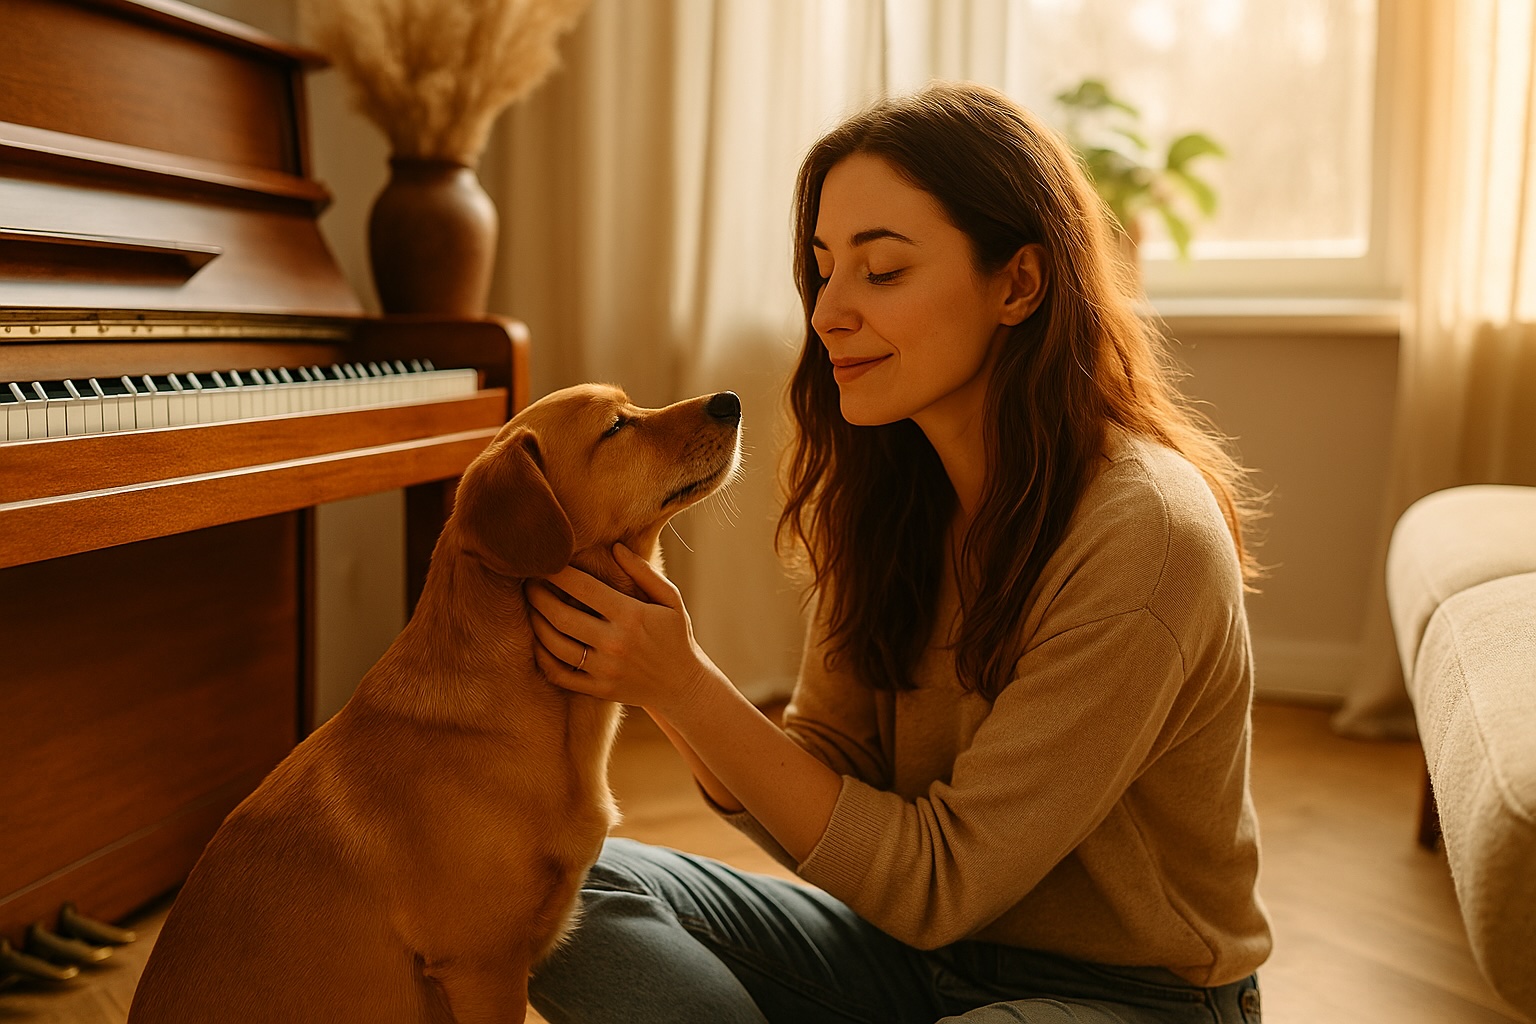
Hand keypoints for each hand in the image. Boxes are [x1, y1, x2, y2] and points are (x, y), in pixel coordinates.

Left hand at [524, 543, 721, 715]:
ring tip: (531, 607)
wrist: (683, 686)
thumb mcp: (670, 600)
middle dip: (537, 595)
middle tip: (528, 582)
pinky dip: (542, 656)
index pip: (583, 587)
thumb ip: (643, 572)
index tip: (546, 562)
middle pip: (561, 615)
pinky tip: (538, 640)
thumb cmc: (676, 636)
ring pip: (554, 644)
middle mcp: (615, 643)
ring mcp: (604, 669)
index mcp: (632, 616)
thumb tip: (615, 547)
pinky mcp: (598, 689)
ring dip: (535, 622)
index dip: (558, 572)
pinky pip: (558, 673)